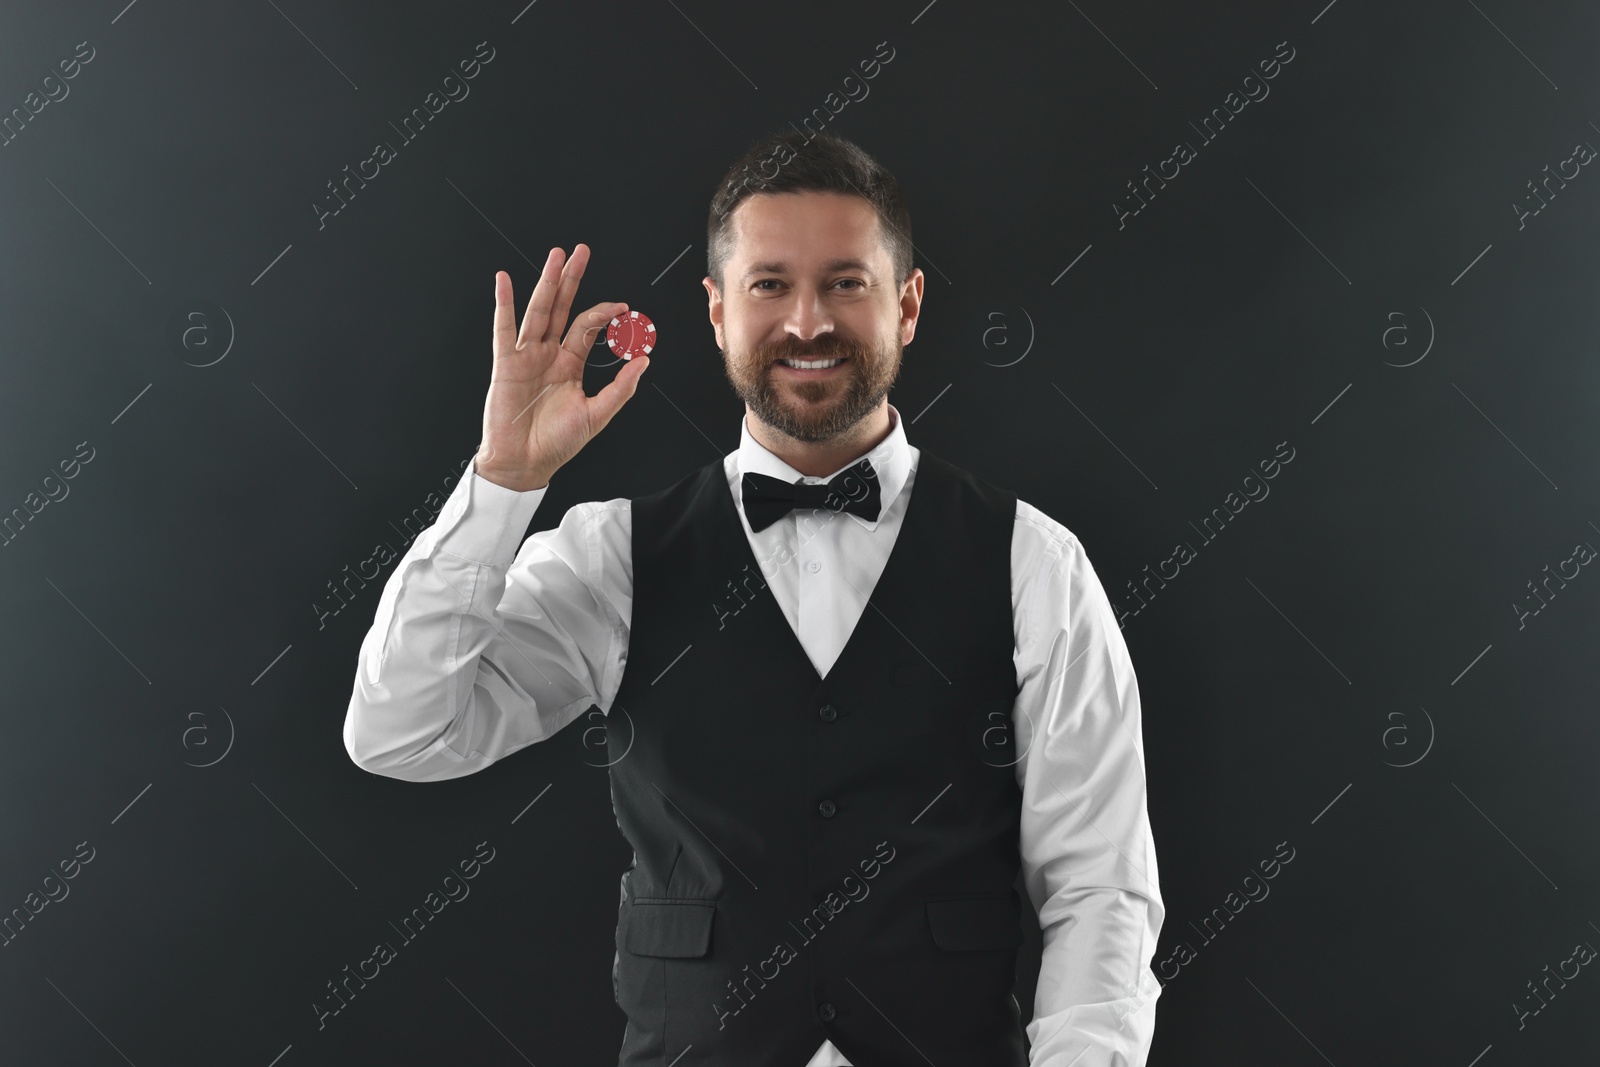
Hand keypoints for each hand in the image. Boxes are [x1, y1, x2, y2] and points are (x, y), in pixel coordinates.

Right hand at [474, 244, 649, 490]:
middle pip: (562, 308)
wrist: (524, 463)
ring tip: (556, 257)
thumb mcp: (597, 416)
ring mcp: (526, 357)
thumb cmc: (556, 444)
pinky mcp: (505, 365)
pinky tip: (504, 281)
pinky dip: (503, 304)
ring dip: (547, 283)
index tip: (623, 307)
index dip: (604, 314)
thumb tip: (644, 361)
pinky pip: (503, 329)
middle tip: (580, 252)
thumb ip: (621, 389)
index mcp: (569, 365)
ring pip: (539, 312)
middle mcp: (548, 355)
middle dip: (571, 280)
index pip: (587, 328)